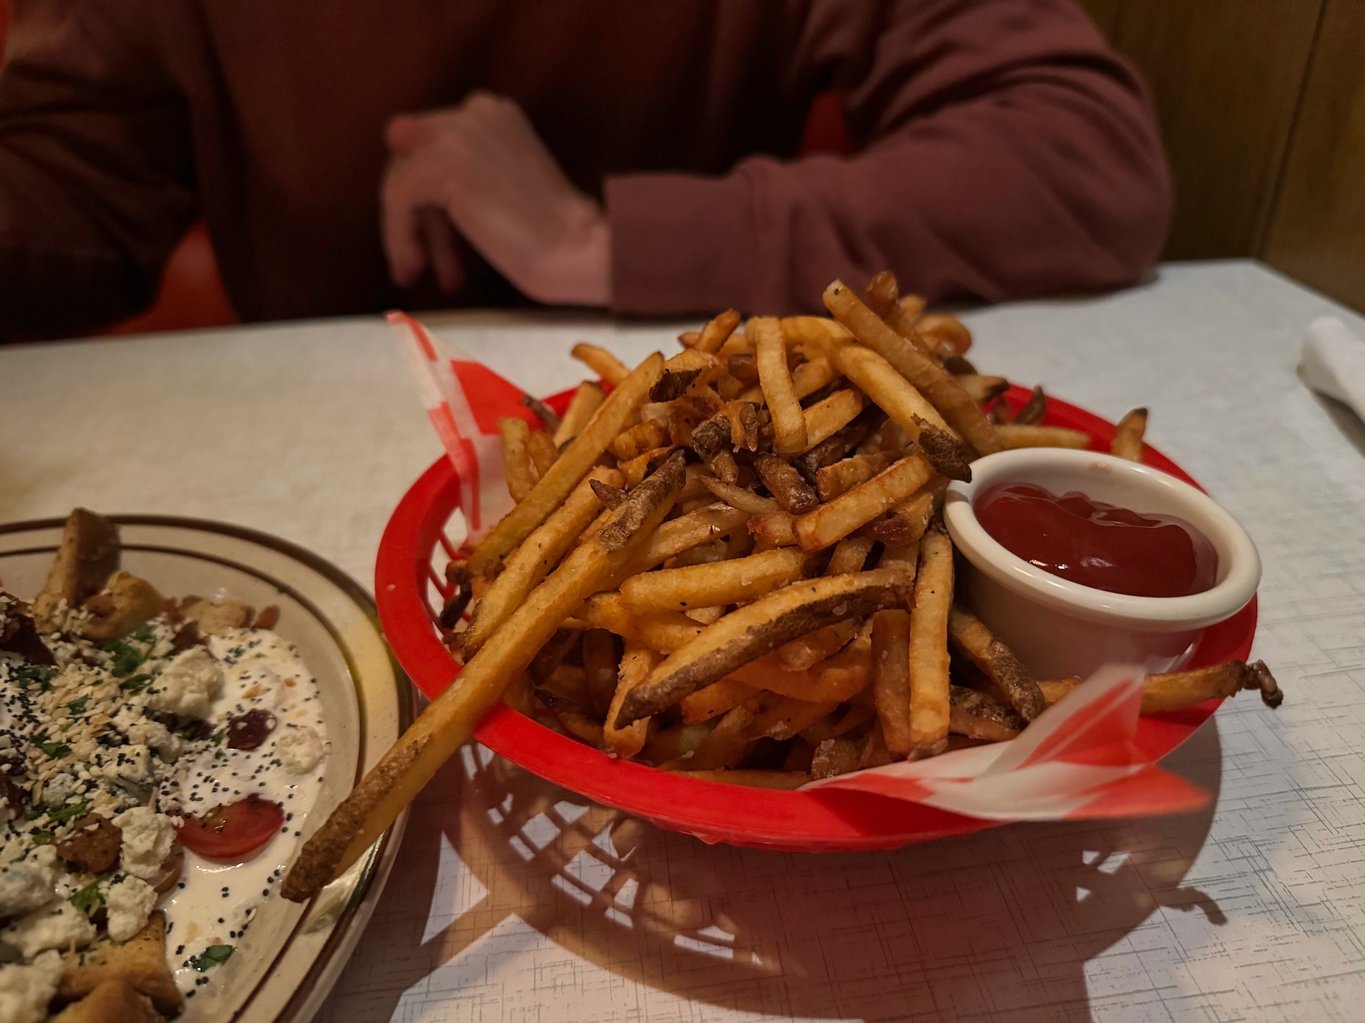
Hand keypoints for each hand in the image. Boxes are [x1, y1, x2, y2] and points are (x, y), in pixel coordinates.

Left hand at [381, 93, 610, 305]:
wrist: (577, 247)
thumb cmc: (555, 234)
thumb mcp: (504, 186)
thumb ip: (463, 178)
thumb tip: (410, 198)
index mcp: (493, 112)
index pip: (433, 144)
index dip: (428, 195)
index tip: (437, 237)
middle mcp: (474, 111)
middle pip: (410, 160)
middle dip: (415, 215)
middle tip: (422, 260)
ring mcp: (457, 134)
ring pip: (400, 181)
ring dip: (404, 231)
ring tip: (415, 270)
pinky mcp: (441, 165)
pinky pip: (399, 201)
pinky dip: (400, 237)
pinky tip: (416, 265)